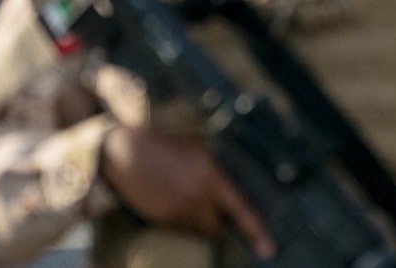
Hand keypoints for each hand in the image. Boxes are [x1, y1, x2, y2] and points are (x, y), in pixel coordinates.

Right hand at [101, 125, 273, 258]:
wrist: (127, 152)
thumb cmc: (168, 144)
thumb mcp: (200, 150)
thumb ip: (218, 170)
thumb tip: (233, 186)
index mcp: (211, 177)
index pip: (241, 209)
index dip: (257, 231)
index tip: (268, 249)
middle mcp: (196, 197)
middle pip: (218, 228)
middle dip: (221, 225)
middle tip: (218, 214)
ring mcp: (177, 210)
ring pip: (199, 230)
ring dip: (201, 223)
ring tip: (190, 200)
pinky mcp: (161, 218)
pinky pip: (180, 228)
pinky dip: (184, 221)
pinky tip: (175, 200)